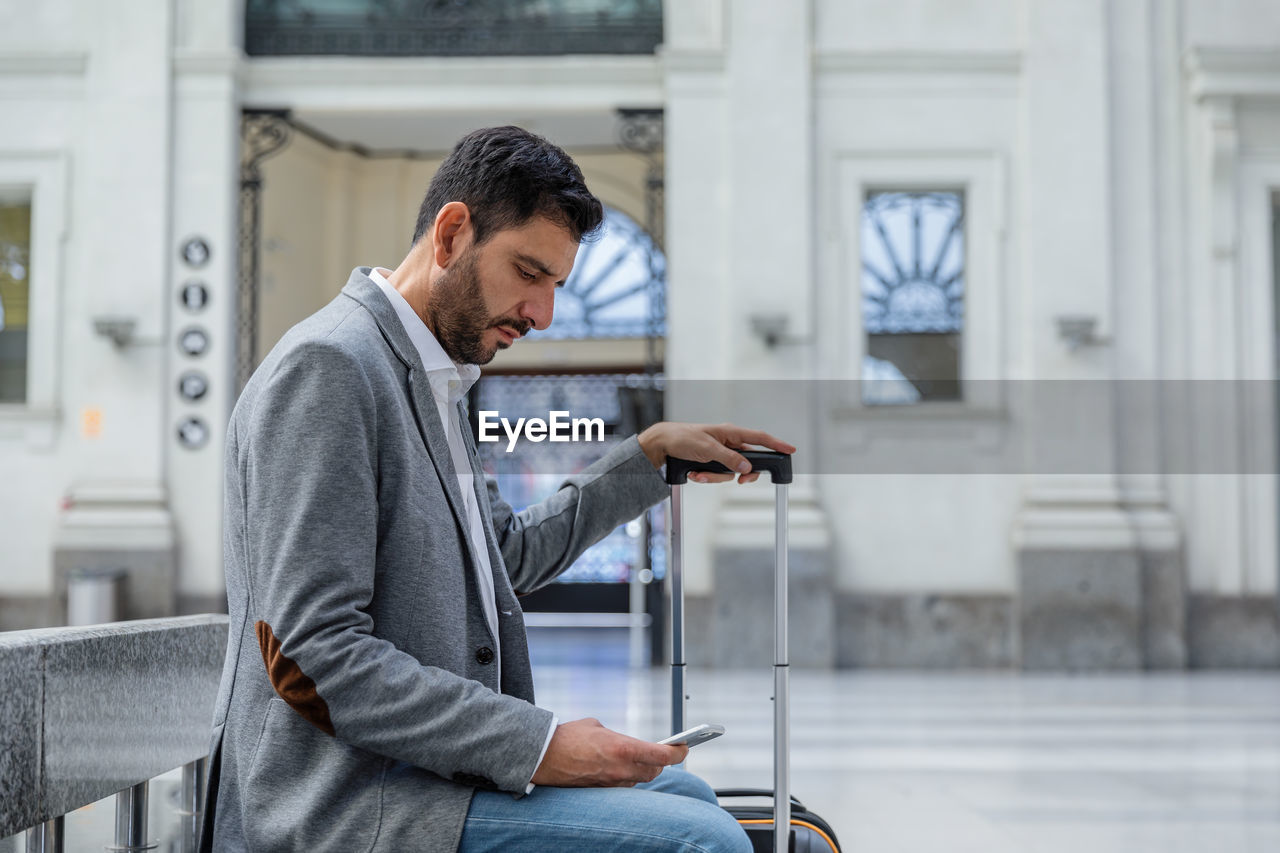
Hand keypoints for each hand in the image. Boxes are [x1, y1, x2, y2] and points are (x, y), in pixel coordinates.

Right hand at [530, 718, 688, 787]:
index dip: (678, 753)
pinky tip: (620, 767)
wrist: (543, 757)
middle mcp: (621, 768)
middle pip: (655, 771)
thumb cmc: (569, 736)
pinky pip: (622, 785)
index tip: (684, 748)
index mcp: (623, 748)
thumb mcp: (597, 727)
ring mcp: (611, 783)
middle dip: (661, 762)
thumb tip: (623, 743)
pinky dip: (626, 776)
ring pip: (639, 780)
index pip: (662, 755)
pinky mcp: (601, 791)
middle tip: (663, 753)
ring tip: (642, 759)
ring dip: (643, 770)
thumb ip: (616, 736)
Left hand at [637, 422, 795, 483]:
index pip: (759, 438)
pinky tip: (694, 474)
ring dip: (714, 477)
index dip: (776, 444)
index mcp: (730, 433)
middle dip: (741, 474)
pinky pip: (717, 475)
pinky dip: (706, 477)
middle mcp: (728, 442)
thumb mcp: (707, 449)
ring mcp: (720, 454)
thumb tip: (747, 466)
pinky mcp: (712, 462)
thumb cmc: (683, 438)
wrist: (662, 445)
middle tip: (740, 481)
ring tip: (698, 474)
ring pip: (730, 472)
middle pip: (748, 462)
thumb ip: (729, 458)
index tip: (790, 450)